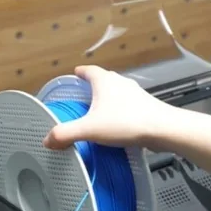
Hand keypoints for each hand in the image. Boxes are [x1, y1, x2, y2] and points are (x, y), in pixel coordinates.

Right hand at [43, 65, 175, 148]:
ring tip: (98, 113)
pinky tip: (116, 124)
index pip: (89, 70)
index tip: (74, 75)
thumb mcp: (89, 129)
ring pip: (117, 92)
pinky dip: (119, 111)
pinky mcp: (145, 106)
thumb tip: (48, 139)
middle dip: (92, 87)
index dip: (80, 73)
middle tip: (82, 97)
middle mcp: (120, 82)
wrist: (162, 129)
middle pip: (103, 80)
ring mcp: (135, 93)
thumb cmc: (127, 123)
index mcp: (104, 81)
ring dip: (107, 100)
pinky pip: (127, 105)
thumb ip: (66, 133)